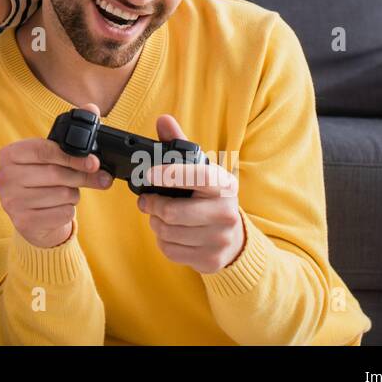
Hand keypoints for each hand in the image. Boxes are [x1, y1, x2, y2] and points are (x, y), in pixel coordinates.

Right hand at [0, 103, 113, 248]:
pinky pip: (62, 213)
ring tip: (69, 193)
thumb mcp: (51, 156)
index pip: (43, 150)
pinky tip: (60, 208)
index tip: (94, 161)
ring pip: (61, 194)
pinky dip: (69, 211)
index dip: (72, 156)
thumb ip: (70, 134)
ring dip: (74, 194)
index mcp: (9, 154)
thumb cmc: (42, 180)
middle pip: (55, 174)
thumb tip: (91, 108)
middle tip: (100, 178)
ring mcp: (11, 201)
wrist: (31, 218)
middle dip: (83, 176)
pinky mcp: (23, 222)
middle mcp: (5, 177)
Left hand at [135, 115, 244, 273]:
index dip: (171, 174)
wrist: (234, 238)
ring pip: (168, 233)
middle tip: (146, 202)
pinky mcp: (211, 260)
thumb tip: (163, 120)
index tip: (148, 174)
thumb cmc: (210, 198)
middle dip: (152, 206)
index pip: (198, 176)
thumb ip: (178, 145)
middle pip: (174, 212)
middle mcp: (227, 213)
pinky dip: (163, 241)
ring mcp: (220, 239)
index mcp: (224, 185)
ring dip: (155, 224)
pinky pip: (171, 251)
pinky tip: (170, 233)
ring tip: (159, 216)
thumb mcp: (199, 171)